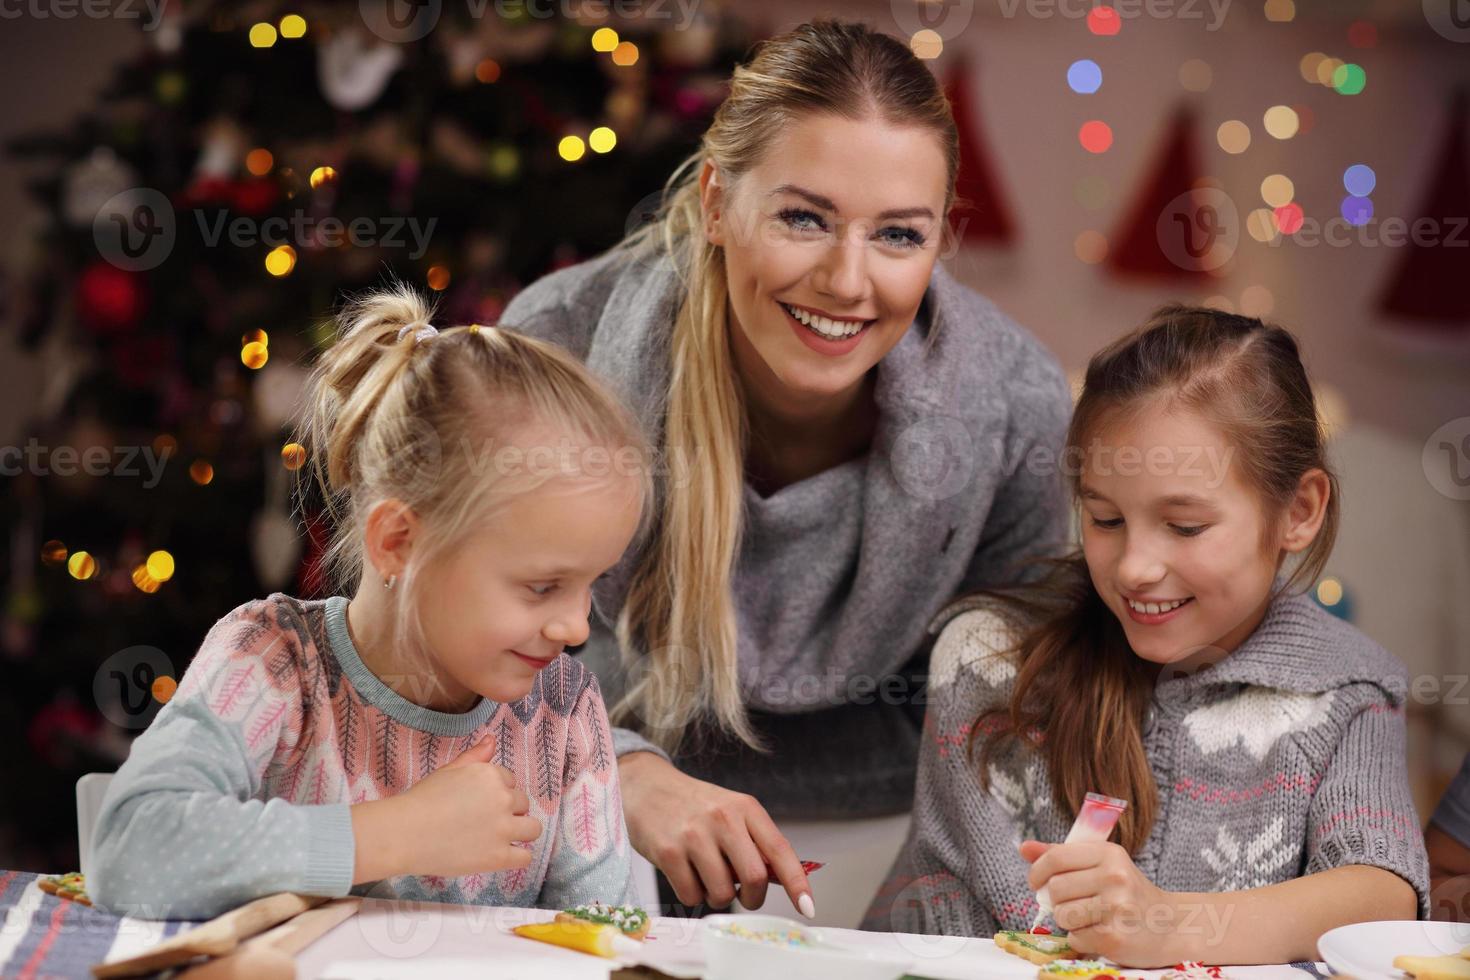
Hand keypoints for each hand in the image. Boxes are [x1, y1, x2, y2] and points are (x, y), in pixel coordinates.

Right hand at [351, 735, 541, 882]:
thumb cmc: (422, 800)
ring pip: (533, 829)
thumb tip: (493, 740)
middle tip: (483, 822)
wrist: (404, 833)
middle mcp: (503, 799)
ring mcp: (503, 829)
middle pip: (522, 803)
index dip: (496, 793)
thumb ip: (475, 757)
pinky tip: (501, 856)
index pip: (510, 782)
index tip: (479, 804)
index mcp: (491, 775)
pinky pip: (525, 857)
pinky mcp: (499, 857)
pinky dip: (517, 857)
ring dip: (520, 831)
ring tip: (499, 838)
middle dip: (508, 811)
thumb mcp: (449, 771)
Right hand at [619, 752, 813, 916]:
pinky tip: (686, 874)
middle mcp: (723, 818)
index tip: (808, 908)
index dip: (798, 883)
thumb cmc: (694, 806)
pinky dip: (693, 895)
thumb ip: (755, 843)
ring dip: (718, 897)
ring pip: (722, 893)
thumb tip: (782, 882)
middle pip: (755, 878)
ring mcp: (694, 835)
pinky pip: (692, 896)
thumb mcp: (731, 812)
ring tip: (707, 877)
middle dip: (753, 898)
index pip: (780, 850)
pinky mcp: (668, 852)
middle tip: (744, 895)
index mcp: (746, 808)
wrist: (647, 786)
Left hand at [1021, 839, 1181, 967]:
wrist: (1171, 927)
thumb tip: (1024, 848)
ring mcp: (1116, 908)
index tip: (1036, 882)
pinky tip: (1101, 934)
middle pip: (1056, 889)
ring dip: (1069, 922)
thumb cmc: (1129, 894)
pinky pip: (1075, 938)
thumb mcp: (1101, 865)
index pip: (1056, 857)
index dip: (1038, 871)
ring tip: (1091, 919)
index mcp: (1108, 854)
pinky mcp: (1115, 937)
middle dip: (1058, 901)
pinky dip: (1082, 939)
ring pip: (1063, 915)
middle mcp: (1114, 877)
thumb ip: (1062, 856)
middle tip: (1076, 904)